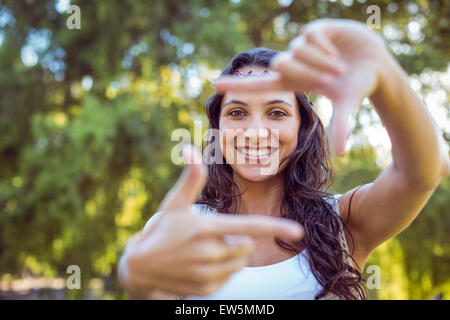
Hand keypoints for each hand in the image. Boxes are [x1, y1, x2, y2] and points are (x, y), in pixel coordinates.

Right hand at [119, 145, 303, 297]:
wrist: (140, 267)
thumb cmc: (162, 229)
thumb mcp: (174, 203)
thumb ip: (191, 178)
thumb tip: (188, 147)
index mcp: (208, 228)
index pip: (250, 228)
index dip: (276, 228)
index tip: (298, 231)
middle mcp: (211, 253)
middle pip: (247, 245)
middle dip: (238, 239)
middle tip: (212, 236)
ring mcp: (208, 274)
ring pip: (240, 263)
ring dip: (231, 256)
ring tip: (204, 251)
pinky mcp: (206, 289)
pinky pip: (229, 278)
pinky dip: (222, 271)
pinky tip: (201, 265)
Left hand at [214, 19, 390, 154]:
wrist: (376, 64)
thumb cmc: (358, 86)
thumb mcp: (347, 106)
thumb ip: (342, 126)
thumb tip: (342, 153)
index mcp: (294, 82)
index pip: (260, 84)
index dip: (238, 85)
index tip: (214, 84)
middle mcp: (294, 63)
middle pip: (281, 64)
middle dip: (308, 73)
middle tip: (332, 80)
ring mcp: (303, 46)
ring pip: (297, 51)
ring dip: (321, 62)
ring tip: (340, 67)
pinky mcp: (315, 30)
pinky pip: (310, 36)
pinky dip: (325, 47)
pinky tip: (338, 49)